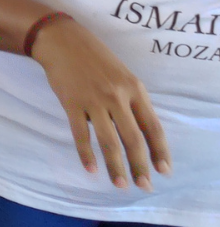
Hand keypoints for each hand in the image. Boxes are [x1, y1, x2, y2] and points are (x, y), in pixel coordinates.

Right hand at [31, 17, 170, 190]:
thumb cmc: (94, 58)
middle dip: (139, 166)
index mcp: (135, 90)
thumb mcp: (122, 75)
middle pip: (133, 139)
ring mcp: (94, 100)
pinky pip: (81, 134)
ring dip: (115, 166)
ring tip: (119, 184)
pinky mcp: (71, 103)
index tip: (164, 171)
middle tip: (143, 186)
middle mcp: (117, 97)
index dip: (160, 152)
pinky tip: (91, 169)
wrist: (62, 40)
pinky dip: (86, 154)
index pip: (153, 127)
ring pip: (109, 141)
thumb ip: (132, 101)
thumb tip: (139, 133)